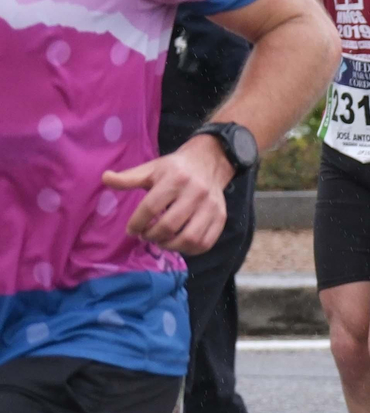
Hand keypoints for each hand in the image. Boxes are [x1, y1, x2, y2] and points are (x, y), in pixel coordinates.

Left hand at [101, 135, 235, 253]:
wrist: (209, 162)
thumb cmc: (174, 169)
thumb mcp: (151, 169)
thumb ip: (128, 178)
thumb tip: (105, 178)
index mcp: (176, 179)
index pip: (151, 207)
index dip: (137, 223)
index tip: (131, 230)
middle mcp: (196, 193)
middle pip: (169, 225)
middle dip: (152, 236)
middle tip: (145, 236)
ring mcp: (211, 207)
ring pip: (189, 238)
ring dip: (170, 245)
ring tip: (161, 241)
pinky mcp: (221, 217)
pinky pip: (205, 242)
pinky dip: (189, 249)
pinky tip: (178, 244)